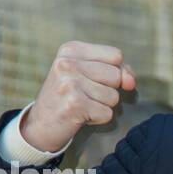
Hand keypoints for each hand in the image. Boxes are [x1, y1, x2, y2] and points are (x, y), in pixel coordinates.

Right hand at [21, 41, 136, 151]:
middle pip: (116, 76)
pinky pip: (107, 113)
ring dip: (102, 106)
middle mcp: (68, 63)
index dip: (117, 72)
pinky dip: (98, 119)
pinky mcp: (74, 104)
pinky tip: (80, 115)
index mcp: (72, 49)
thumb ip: (117, 71)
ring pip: (113, 97)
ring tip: (82, 104)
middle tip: (85, 94)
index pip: (116, 55)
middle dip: (108, 90)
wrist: (41, 124)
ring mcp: (70, 83)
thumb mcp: (87, 74)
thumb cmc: (69, 97)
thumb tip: (131, 82)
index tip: (98, 81)